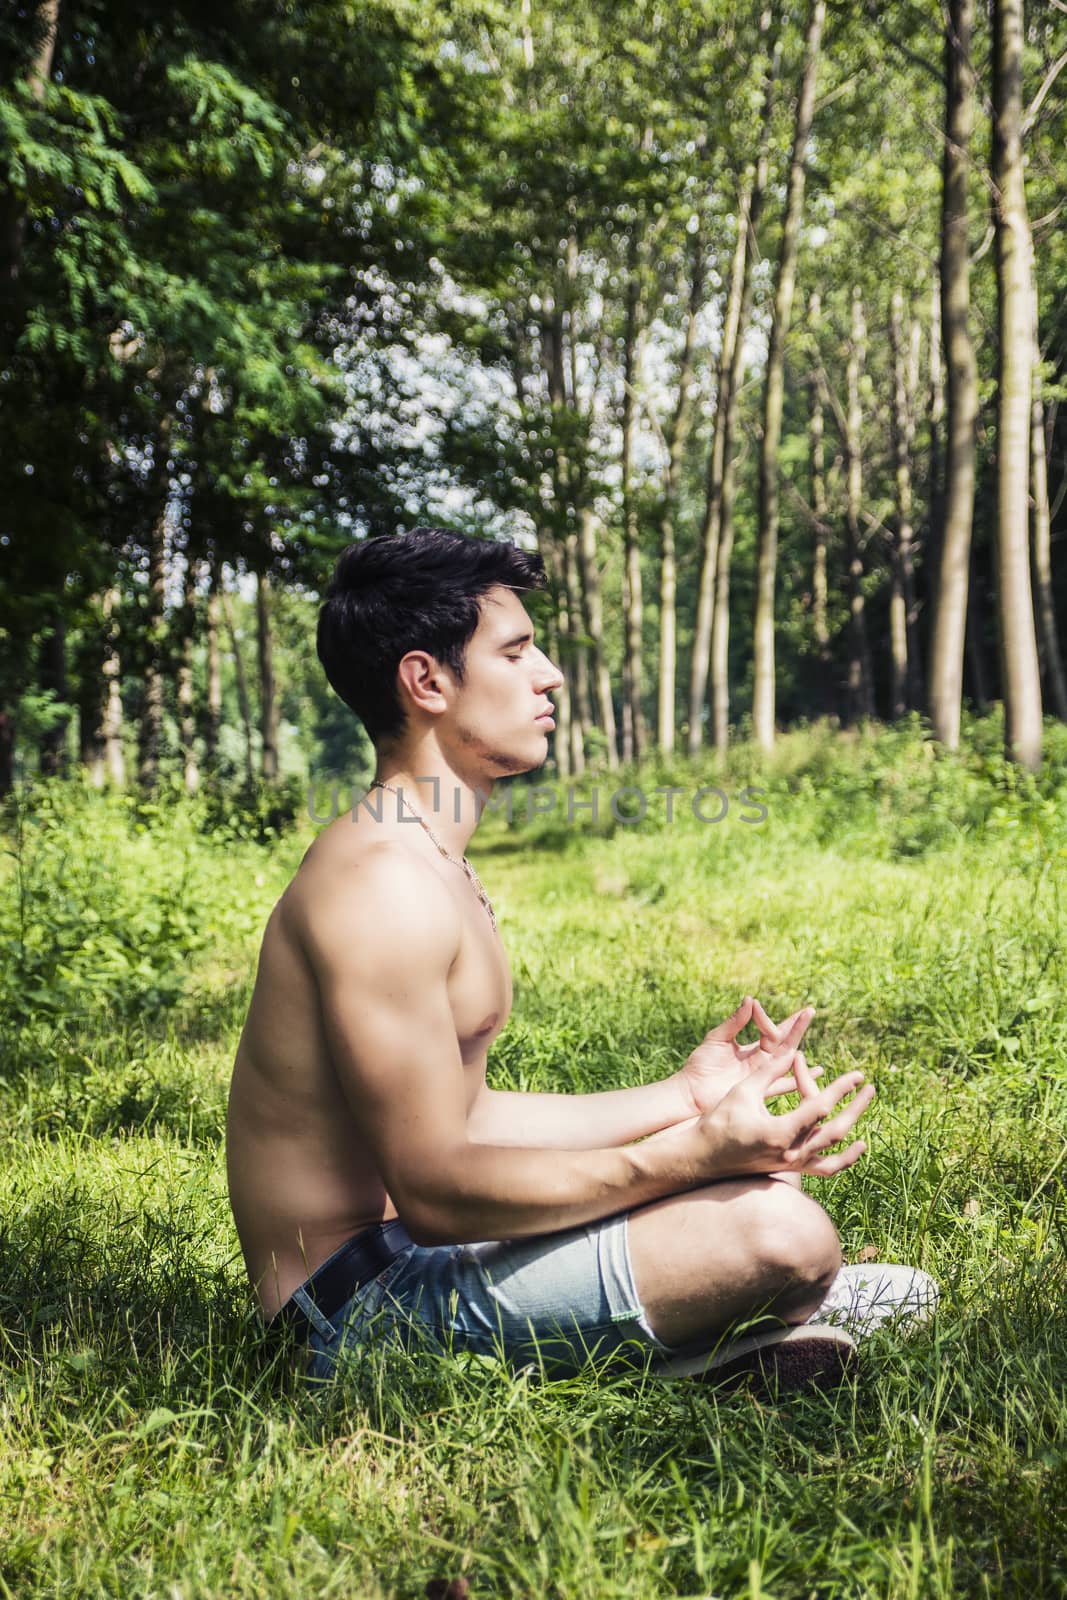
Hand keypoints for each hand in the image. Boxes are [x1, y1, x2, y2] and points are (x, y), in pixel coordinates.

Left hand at [678, 996, 818, 1117]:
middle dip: (797, 1027)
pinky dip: (800, 1079)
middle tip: (810, 1011)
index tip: (758, 1008)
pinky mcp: (761, 1090)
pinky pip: (784, 1084)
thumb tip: (750, 999)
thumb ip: (735, 1022)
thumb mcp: (717, 1039)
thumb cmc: (699, 1066)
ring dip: (800, 1048)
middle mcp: (759, 1061)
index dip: (766, 1019)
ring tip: (815, 1039)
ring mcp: (762, 1076)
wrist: (691, 1093)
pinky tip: (816, 1073)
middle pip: (784, 1043)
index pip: (768, 1030)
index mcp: (749, 1048)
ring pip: (787, 1060)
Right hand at [691, 1044, 874, 1181]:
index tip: (855, 1074)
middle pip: (836, 1130)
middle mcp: (790, 1153)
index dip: (840, 1088)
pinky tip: (857, 1145)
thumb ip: (770, 1071)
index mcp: (779, 1133)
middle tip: (868, 1087)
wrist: (702, 1158)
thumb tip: (792, 1049)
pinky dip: (844, 1159)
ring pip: (835, 1151)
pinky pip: (825, 1168)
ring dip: (854, 1128)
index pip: (820, 1107)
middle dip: (855, 1106)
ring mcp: (792, 1165)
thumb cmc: (718, 1122)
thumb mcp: (743, 1091)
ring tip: (865, 1110)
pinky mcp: (790, 1169)